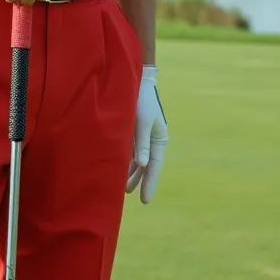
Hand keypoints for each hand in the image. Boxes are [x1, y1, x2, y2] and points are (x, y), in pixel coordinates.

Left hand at [126, 65, 167, 203]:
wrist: (136, 80)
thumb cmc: (141, 100)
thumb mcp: (142, 121)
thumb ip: (141, 143)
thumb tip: (143, 165)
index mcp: (159, 139)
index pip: (155, 166)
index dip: (150, 183)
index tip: (145, 200)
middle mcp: (152, 139)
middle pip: (148, 165)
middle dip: (141, 180)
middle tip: (134, 196)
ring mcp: (143, 135)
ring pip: (139, 160)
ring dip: (132, 172)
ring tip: (123, 187)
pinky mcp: (134, 130)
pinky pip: (131, 151)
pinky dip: (127, 161)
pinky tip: (119, 168)